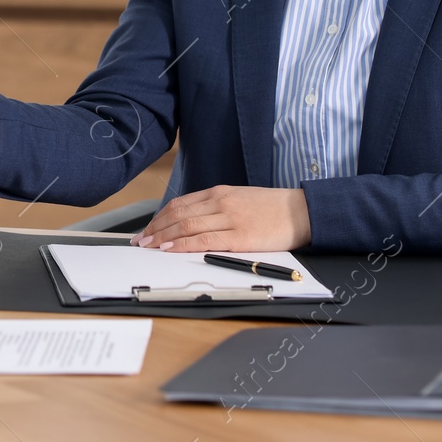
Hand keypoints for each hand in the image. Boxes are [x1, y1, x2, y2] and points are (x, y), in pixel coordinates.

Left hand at [129, 185, 310, 251]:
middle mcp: (220, 202)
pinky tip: (169, 249)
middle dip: (155, 228)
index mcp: (219, 193)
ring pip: (186, 226)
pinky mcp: (239, 236)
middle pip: (177, 214)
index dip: (159, 218)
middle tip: (140, 241)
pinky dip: (182, 244)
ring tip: (148, 246)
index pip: (180, 204)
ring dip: (162, 237)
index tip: (147, 229)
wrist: (302, 211)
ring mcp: (229, 218)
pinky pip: (204, 240)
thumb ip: (217, 209)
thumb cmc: (272, 209)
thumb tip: (192, 224)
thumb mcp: (240, 200)